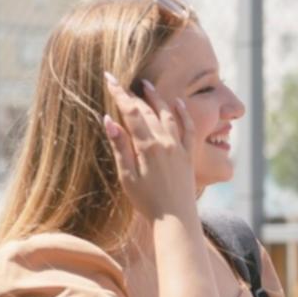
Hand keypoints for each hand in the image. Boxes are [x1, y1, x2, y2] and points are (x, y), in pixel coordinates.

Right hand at [101, 72, 197, 221]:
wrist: (175, 219)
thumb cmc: (147, 201)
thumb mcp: (127, 176)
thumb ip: (120, 147)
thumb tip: (108, 120)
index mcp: (147, 146)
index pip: (130, 112)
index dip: (119, 93)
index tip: (109, 78)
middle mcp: (165, 142)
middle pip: (148, 111)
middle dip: (133, 94)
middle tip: (122, 82)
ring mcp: (179, 147)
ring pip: (168, 115)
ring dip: (157, 98)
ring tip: (147, 85)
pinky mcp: (189, 155)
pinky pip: (188, 128)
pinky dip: (183, 113)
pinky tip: (177, 103)